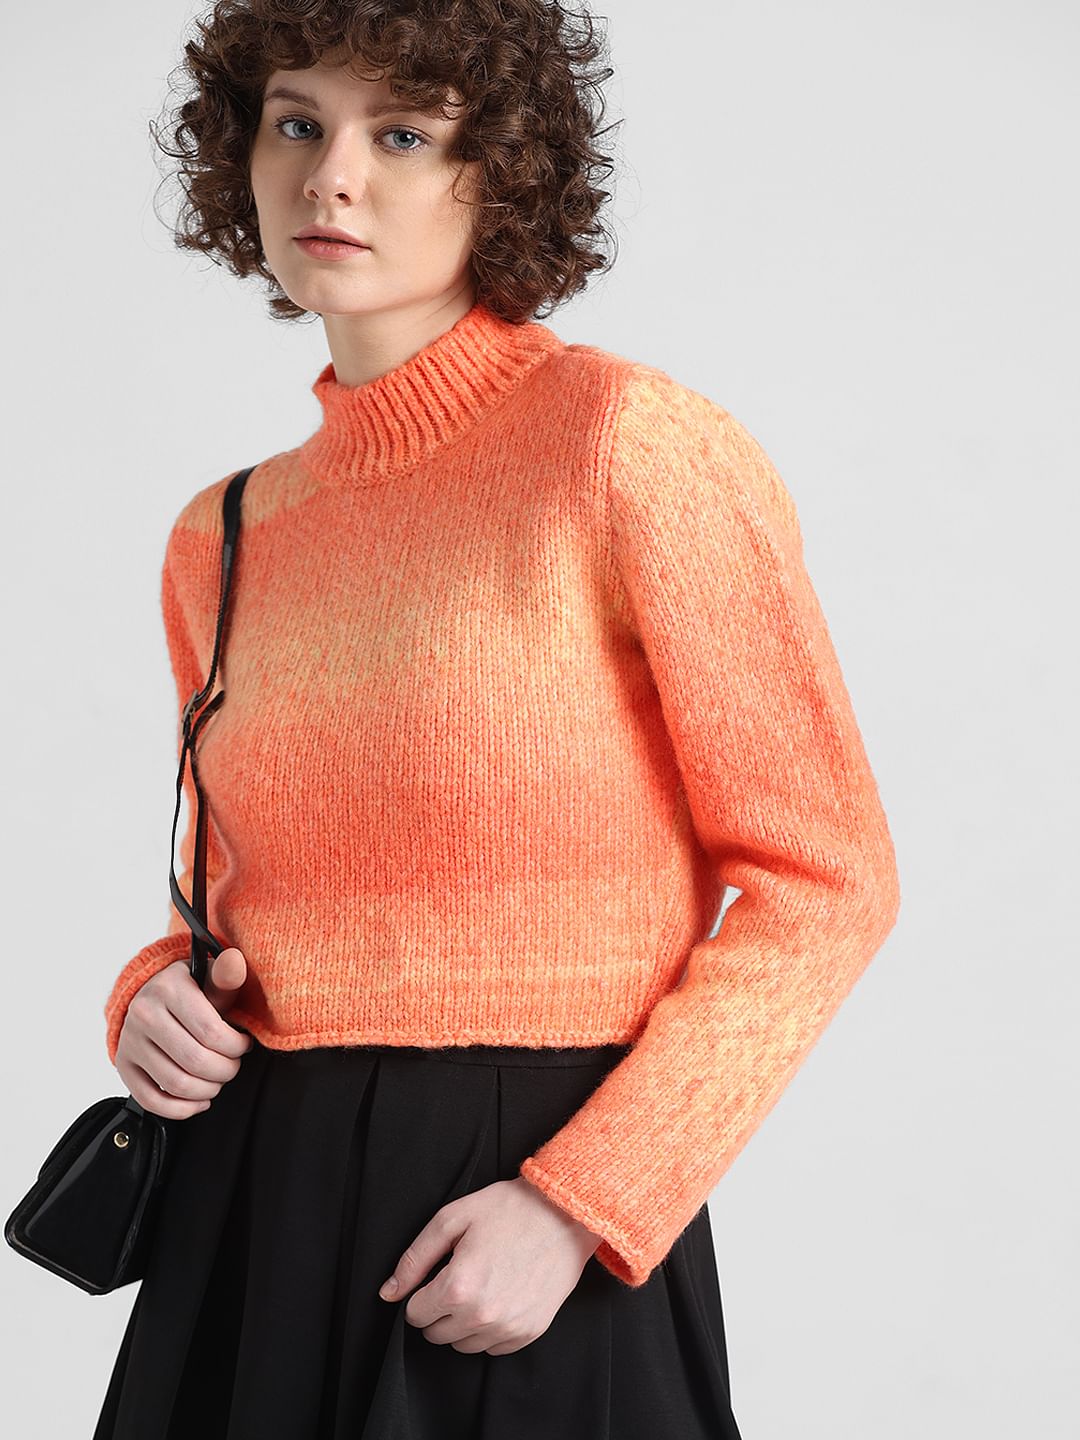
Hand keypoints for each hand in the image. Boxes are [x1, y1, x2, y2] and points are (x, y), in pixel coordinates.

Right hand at [115, 946, 253, 1118]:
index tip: (244, 1044)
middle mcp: (143, 1014)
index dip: (237, 1046)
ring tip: (218, 1079)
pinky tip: (200, 1099)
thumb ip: (225, 976)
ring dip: (208, 1090)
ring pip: (177, 1084)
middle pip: (196, 1061)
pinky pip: (153, 1101)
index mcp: (168, 988)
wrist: (152, 995)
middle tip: (233, 1065)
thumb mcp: (210, 978)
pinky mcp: (124, 1066)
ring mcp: (130, 1042)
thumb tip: (234, 961)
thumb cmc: (192, 991)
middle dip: (225, 1070)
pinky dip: (182, 1108)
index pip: (211, 1032)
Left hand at [377, 1176, 602, 1354]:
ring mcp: (507, 1328)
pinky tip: (498, 1296)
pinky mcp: (529, 1333)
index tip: (436, 1275)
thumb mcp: (452, 1218)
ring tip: (479, 1285)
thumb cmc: (508, 1210)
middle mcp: (481, 1316)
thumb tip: (388, 1293)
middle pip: (436, 1334)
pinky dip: (488, 1328)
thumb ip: (414, 1259)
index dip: (420, 1293)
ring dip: (462, 1322)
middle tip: (458, 1277)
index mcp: (458, 1288)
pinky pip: (492, 1348)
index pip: (414, 1315)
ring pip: (462, 1345)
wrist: (565, 1215)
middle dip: (438, 1309)